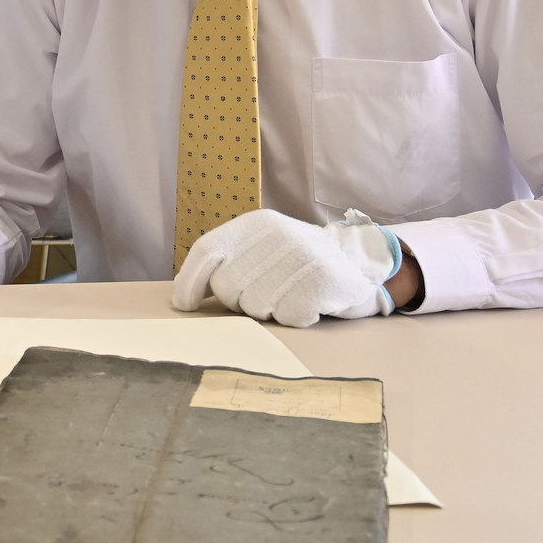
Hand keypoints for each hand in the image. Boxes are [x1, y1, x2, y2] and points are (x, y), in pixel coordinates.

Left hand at [171, 208, 401, 327]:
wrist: (359, 265)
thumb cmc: (298, 265)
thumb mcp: (261, 251)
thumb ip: (225, 264)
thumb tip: (183, 292)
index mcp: (256, 224)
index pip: (208, 250)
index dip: (190, 281)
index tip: (185, 304)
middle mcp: (277, 235)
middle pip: (227, 286)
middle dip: (240, 302)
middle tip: (268, 294)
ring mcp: (302, 256)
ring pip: (255, 307)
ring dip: (271, 311)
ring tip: (291, 296)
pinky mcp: (323, 281)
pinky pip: (288, 317)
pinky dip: (296, 318)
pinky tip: (310, 304)